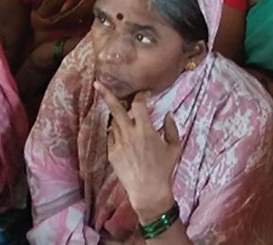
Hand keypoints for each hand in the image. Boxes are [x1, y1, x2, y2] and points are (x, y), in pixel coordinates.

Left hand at [96, 84, 181, 221]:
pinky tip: (123, 135)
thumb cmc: (164, 169)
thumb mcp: (174, 147)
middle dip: (106, 94)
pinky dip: (116, 132)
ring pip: (113, 123)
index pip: (139, 105)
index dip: (141, 96)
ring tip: (122, 114)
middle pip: (116, 109)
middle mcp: (130, 134)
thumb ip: (172, 128)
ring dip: (117, 117)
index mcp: (146, 130)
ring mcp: (118, 144)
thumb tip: (168, 114)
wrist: (148, 190)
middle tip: (98, 83)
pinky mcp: (112, 154)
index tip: (144, 94)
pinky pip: (111, 137)